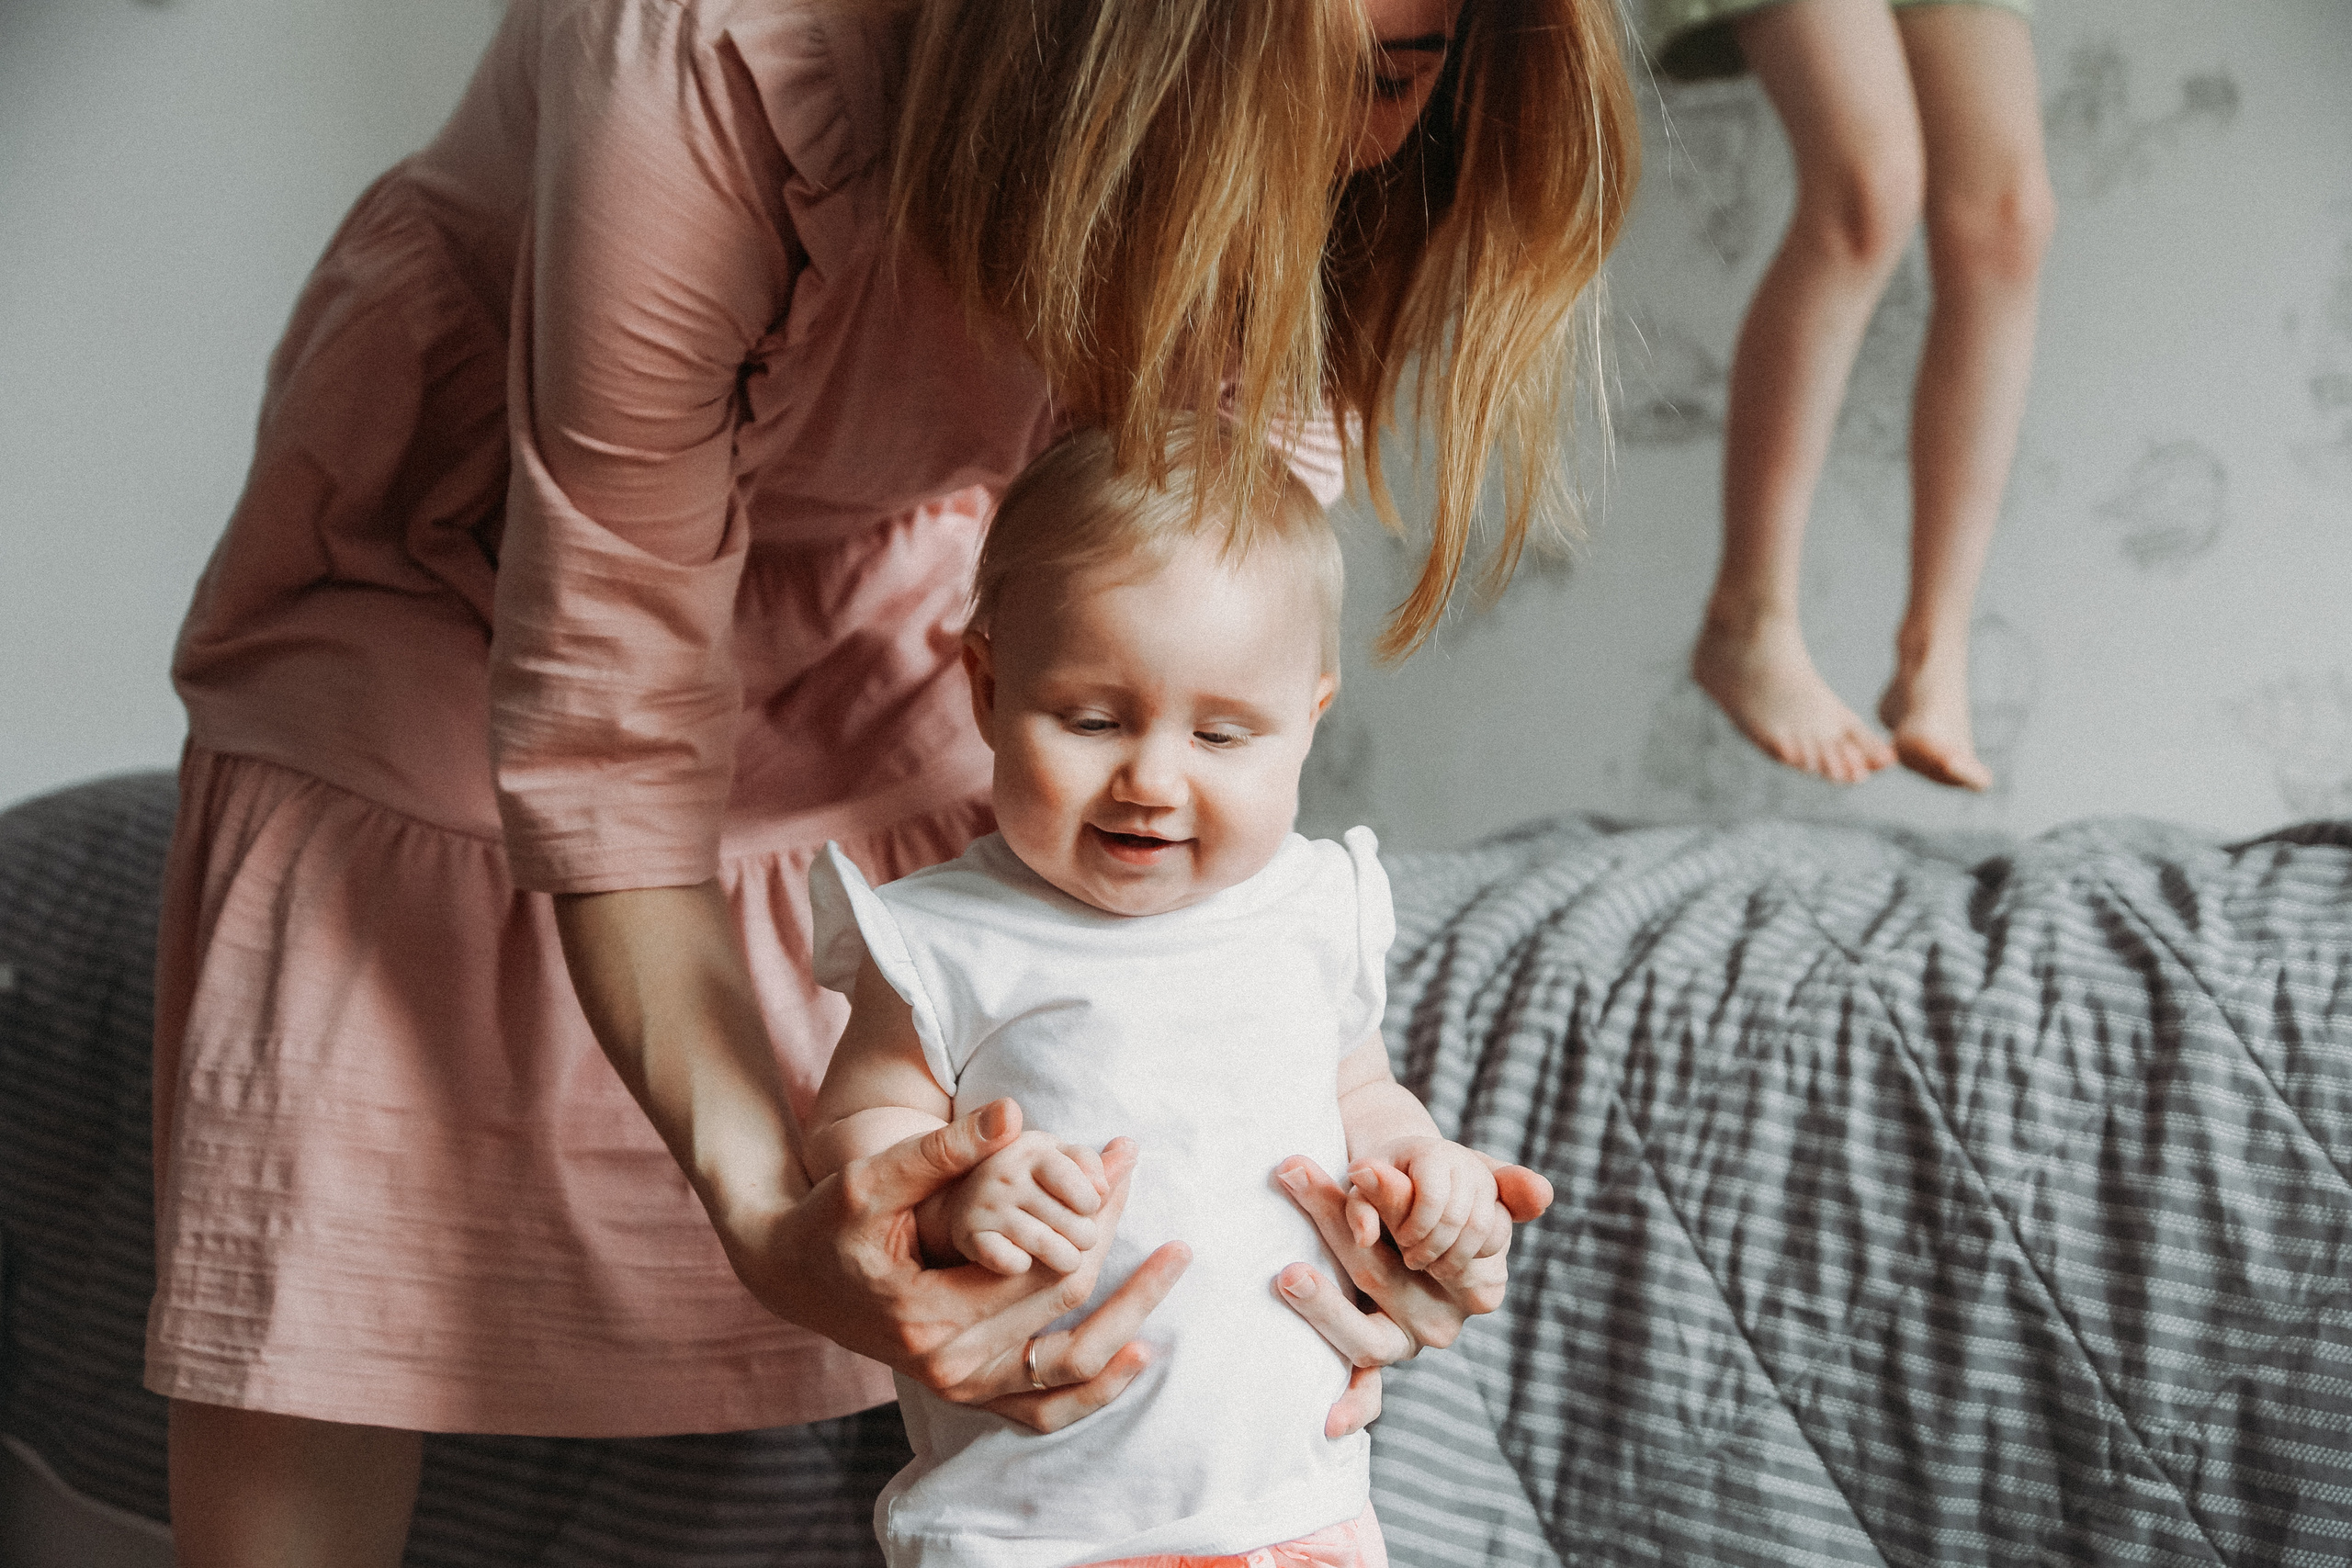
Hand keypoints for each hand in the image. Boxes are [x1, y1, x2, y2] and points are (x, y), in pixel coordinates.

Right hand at [716, 1098, 1188, 1432]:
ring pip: (1067, 1370)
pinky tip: (1140, 1350)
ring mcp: (960, 1386)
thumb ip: (943, 1149)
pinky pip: (1044, 1407)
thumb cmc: (827, 1219)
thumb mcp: (872, 1178)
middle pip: (1066, 1309)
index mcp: (932, 1316)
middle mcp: (951, 1366)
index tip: (1121, 1158)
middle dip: (1118, 1246)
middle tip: (1145, 1183)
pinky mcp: (965, 1390)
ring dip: (1127, 1319)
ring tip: (1172, 1263)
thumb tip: (1013, 1115)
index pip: (1047, 1267)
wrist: (788, 1275)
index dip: (1095, 1211)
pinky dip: (1094, 1388)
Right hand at [936, 1132, 1109, 1274]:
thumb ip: (1095, 1163)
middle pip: (1072, 1221)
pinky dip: (1022, 1266)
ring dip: (1065, 1259)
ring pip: (1048, 1245)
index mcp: (1035, 1149)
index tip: (1088, 1209)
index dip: (1092, 1204)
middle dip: (1085, 1237)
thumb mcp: (1058, 1160)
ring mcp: (986, 1204)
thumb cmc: (1027, 1177)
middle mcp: (1006, 1173)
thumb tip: (1130, 1150)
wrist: (961, 1194)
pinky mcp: (969, 1234)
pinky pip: (1011, 1262)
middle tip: (1080, 1239)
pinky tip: (1024, 1262)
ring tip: (1067, 1257)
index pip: (1084, 1187)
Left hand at [1273, 1151, 1552, 1436]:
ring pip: (1363, 1333)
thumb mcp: (1476, 1179)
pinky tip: (1328, 1423)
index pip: (1434, 1244)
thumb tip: (1539, 1192)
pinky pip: (1366, 1390)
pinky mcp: (1367, 1356)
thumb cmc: (1438, 1188)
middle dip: (1334, 1224)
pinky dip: (1353, 1406)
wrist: (1400, 1209)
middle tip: (1293, 1175)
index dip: (1394, 1202)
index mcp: (1476, 1286)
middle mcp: (1438, 1320)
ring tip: (1286, 1271)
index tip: (1360, 1169)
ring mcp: (1400, 1341)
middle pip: (1381, 1275)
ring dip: (1322, 1304)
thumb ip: (1507, 1186)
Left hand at [1345, 1137, 1500, 1274]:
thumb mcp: (1362, 1194)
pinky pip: (1499, 1232)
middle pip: (1459, 1216)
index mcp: (1428, 1152)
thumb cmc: (1379, 1184)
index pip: (1433, 1197)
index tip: (1402, 1241)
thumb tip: (1364, 1238)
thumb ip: (1360, 1212)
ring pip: (1483, 1227)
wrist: (1408, 1169)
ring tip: (1432, 1267)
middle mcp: (1463, 1160)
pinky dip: (1478, 1254)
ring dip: (1457, 1256)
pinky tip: (1452, 1260)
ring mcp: (1484, 1178)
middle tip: (1414, 1262)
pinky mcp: (1497, 1198)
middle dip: (1435, 1247)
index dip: (1417, 1228)